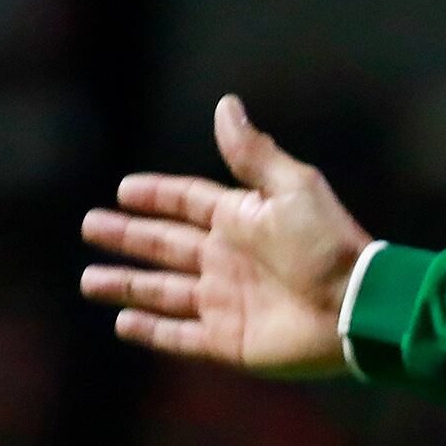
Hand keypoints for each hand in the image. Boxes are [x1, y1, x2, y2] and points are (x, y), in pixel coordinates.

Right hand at [78, 94, 372, 376]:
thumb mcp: (290, 189)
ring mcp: (227, 301)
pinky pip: (179, 336)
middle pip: (165, 245)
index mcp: (241, 220)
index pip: (186, 203)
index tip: (122, 190)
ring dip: (127, 285)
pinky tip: (122, 323)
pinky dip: (151, 331)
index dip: (156, 196)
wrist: (356, 306)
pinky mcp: (229, 342)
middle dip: (127, 237)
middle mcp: (229, 259)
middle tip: (90, 226)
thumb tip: (226, 104)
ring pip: (162, 291)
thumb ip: (252, 153)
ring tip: (89, 281)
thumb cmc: (328, 245)